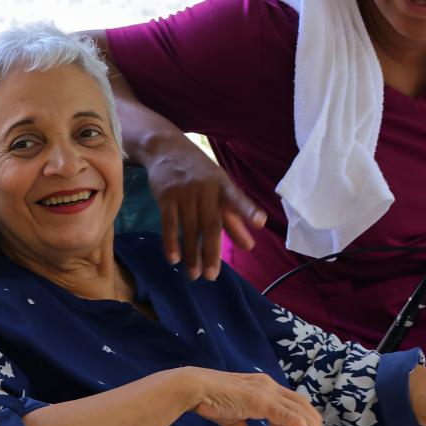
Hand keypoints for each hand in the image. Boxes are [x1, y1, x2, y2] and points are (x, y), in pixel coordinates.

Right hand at [145, 136, 266, 280]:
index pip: (237, 198)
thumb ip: (233, 217)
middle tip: (212, 276)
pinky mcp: (165, 196)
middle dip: (211, 252)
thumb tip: (249, 245)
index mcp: (222, 185)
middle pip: (210, 224)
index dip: (248, 210)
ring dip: (191, 253)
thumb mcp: (219, 188)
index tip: (260, 222)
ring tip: (194, 275)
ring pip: (189, 227)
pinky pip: (169, 223)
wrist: (166, 148)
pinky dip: (171, 242)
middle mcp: (205, 188)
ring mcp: (184, 192)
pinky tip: (174, 259)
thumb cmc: (198, 173)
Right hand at [185, 368, 325, 425]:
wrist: (197, 390)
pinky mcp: (260, 400)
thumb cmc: (211, 401)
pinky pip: (285, 413)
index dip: (296, 420)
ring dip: (311, 424)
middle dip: (313, 420)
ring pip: (297, 407)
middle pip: (300, 403)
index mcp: (263, 388)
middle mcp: (268, 386)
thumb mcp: (231, 420)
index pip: (288, 402)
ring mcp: (265, 392)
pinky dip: (298, 423)